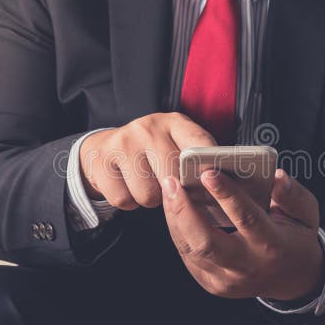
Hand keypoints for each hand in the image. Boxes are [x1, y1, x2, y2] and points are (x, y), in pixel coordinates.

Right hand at [80, 113, 215, 209]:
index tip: (214, 182)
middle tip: (171, 187)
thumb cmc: (151, 153)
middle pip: (173, 175)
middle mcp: (147, 128)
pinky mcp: (101, 162)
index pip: (199, 143)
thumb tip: (222, 184)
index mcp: (174, 122)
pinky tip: (128, 187)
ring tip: (147, 184)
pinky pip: (125, 200)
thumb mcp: (175, 145)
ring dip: (150, 199)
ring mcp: (122, 143)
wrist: (104, 150)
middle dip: (175, 191)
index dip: (209, 166)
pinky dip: (129, 202)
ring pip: (149, 194)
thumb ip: (197, 159)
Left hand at [160, 168, 324, 300]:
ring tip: (169, 188)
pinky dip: (178, 228)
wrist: (291, 280)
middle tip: (172, 181)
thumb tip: (276, 176)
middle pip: (207, 242)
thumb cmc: (296, 239)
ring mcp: (225, 279)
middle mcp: (246, 267)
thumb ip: (293, 195)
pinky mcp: (210, 283)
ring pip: (191, 248)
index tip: (208, 172)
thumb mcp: (307, 215)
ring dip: (175, 216)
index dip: (226, 195)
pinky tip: (174, 207)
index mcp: (272, 247)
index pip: (246, 219)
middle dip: (185, 210)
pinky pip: (187, 254)